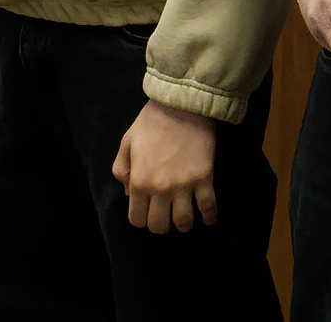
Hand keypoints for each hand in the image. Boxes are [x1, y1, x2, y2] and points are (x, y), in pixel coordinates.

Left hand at [112, 99, 217, 232]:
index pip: (137, 220)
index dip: (142, 220)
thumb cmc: (153, 121)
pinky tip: (207, 217)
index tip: (148, 213)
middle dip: (162, 225)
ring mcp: (184, 184)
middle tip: (166, 216)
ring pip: (184, 222)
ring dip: (184, 224)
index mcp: (139, 181)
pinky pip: (208, 207)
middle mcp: (160, 188)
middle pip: (160, 226)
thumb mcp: (127, 142)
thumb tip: (128, 194)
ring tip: (185, 217)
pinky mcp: (204, 177)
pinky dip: (209, 217)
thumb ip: (121, 170)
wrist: (182, 104)